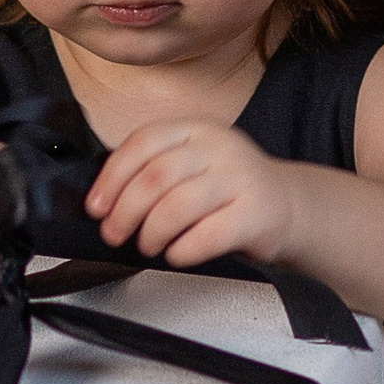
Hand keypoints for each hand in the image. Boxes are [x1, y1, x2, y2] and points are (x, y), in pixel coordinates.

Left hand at [86, 118, 294, 268]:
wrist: (286, 206)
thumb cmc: (227, 192)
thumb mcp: (192, 165)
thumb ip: (153, 172)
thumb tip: (103, 203)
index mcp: (195, 129)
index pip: (143, 142)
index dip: (112, 177)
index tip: (97, 207)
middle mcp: (219, 147)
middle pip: (156, 176)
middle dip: (125, 211)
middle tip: (115, 233)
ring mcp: (241, 177)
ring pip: (179, 206)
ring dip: (152, 233)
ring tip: (149, 245)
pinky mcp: (258, 213)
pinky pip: (209, 234)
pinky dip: (183, 250)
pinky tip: (177, 254)